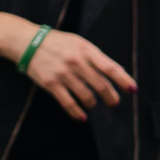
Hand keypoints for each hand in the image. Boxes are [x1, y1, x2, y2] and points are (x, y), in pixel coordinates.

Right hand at [0, 12, 135, 120]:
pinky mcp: (50, 84)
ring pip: (86, 96)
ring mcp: (63, 74)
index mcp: (86, 50)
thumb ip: (96, 57)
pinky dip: (77, 113)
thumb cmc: (58, 43)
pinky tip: (82, 117)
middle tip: (114, 102)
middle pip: (101, 85)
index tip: (132, 90)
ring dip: (93, 103)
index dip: (123, 80)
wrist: (26, 42)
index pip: (110, 67)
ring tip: (93, 103)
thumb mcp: (79, 43)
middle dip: (110, 97)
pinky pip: (68, 103)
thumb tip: (118, 73)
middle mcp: (76, 62)